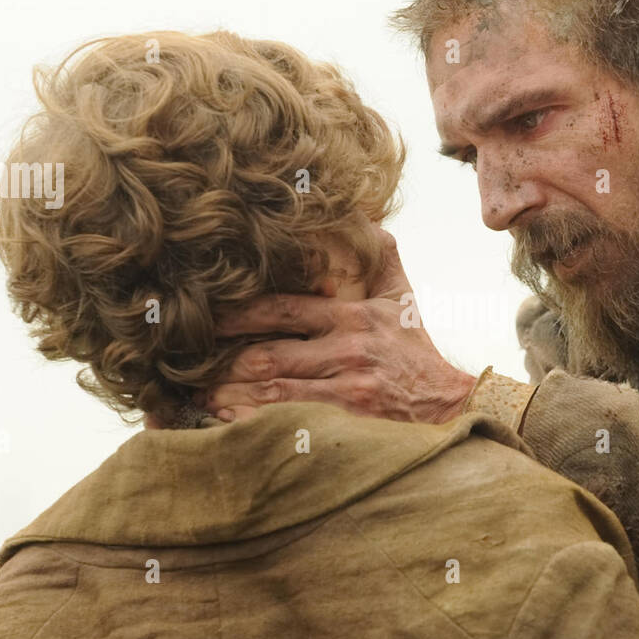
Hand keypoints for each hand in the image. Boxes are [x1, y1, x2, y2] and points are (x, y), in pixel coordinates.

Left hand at [203, 227, 477, 423]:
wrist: (452, 406)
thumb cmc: (417, 353)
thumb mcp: (401, 299)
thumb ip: (382, 256)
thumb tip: (365, 215)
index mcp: (352, 317)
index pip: (282, 310)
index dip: (237, 315)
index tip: (205, 318)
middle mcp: (347, 351)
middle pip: (268, 355)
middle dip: (222, 362)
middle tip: (186, 366)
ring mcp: (347, 390)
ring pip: (272, 391)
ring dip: (229, 395)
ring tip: (198, 395)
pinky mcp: (349, 423)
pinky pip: (288, 422)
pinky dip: (253, 422)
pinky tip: (229, 420)